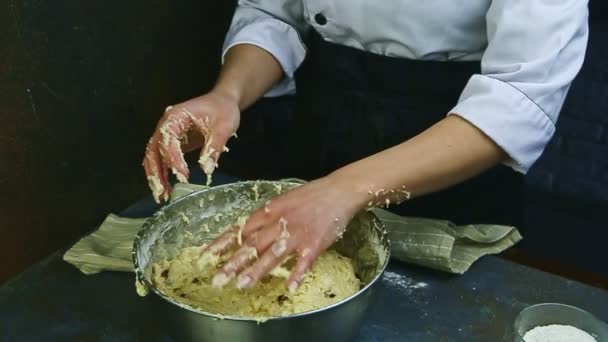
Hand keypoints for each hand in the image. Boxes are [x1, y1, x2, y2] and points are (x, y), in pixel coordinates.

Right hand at [143, 91, 239, 201]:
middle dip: (155, 172)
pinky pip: (162, 159)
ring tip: (162, 195)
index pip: (168, 139)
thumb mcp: (224, 126)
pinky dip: (162, 173)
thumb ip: (214, 147)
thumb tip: (206, 169)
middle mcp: (166, 124)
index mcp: (176, 116)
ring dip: (156, 176)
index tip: (183, 174)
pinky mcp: (172, 143)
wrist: (222, 102)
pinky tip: (166, 187)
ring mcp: (167, 134)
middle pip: (153, 149)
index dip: (173, 158)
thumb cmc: (223, 109)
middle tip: (162, 192)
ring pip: (154, 156)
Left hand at [205, 176, 362, 291]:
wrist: (338, 191)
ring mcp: (297, 234)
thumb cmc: (311, 196)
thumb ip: (265, 217)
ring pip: (273, 254)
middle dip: (233, 263)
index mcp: (269, 211)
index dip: (223, 243)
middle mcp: (279, 222)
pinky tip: (289, 287)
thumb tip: (246, 231)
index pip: (240, 229)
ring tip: (242, 285)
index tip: (206, 256)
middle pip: (252, 244)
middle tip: (217, 279)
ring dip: (257, 271)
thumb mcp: (283, 201)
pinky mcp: (315, 243)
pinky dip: (297, 274)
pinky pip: (304, 262)